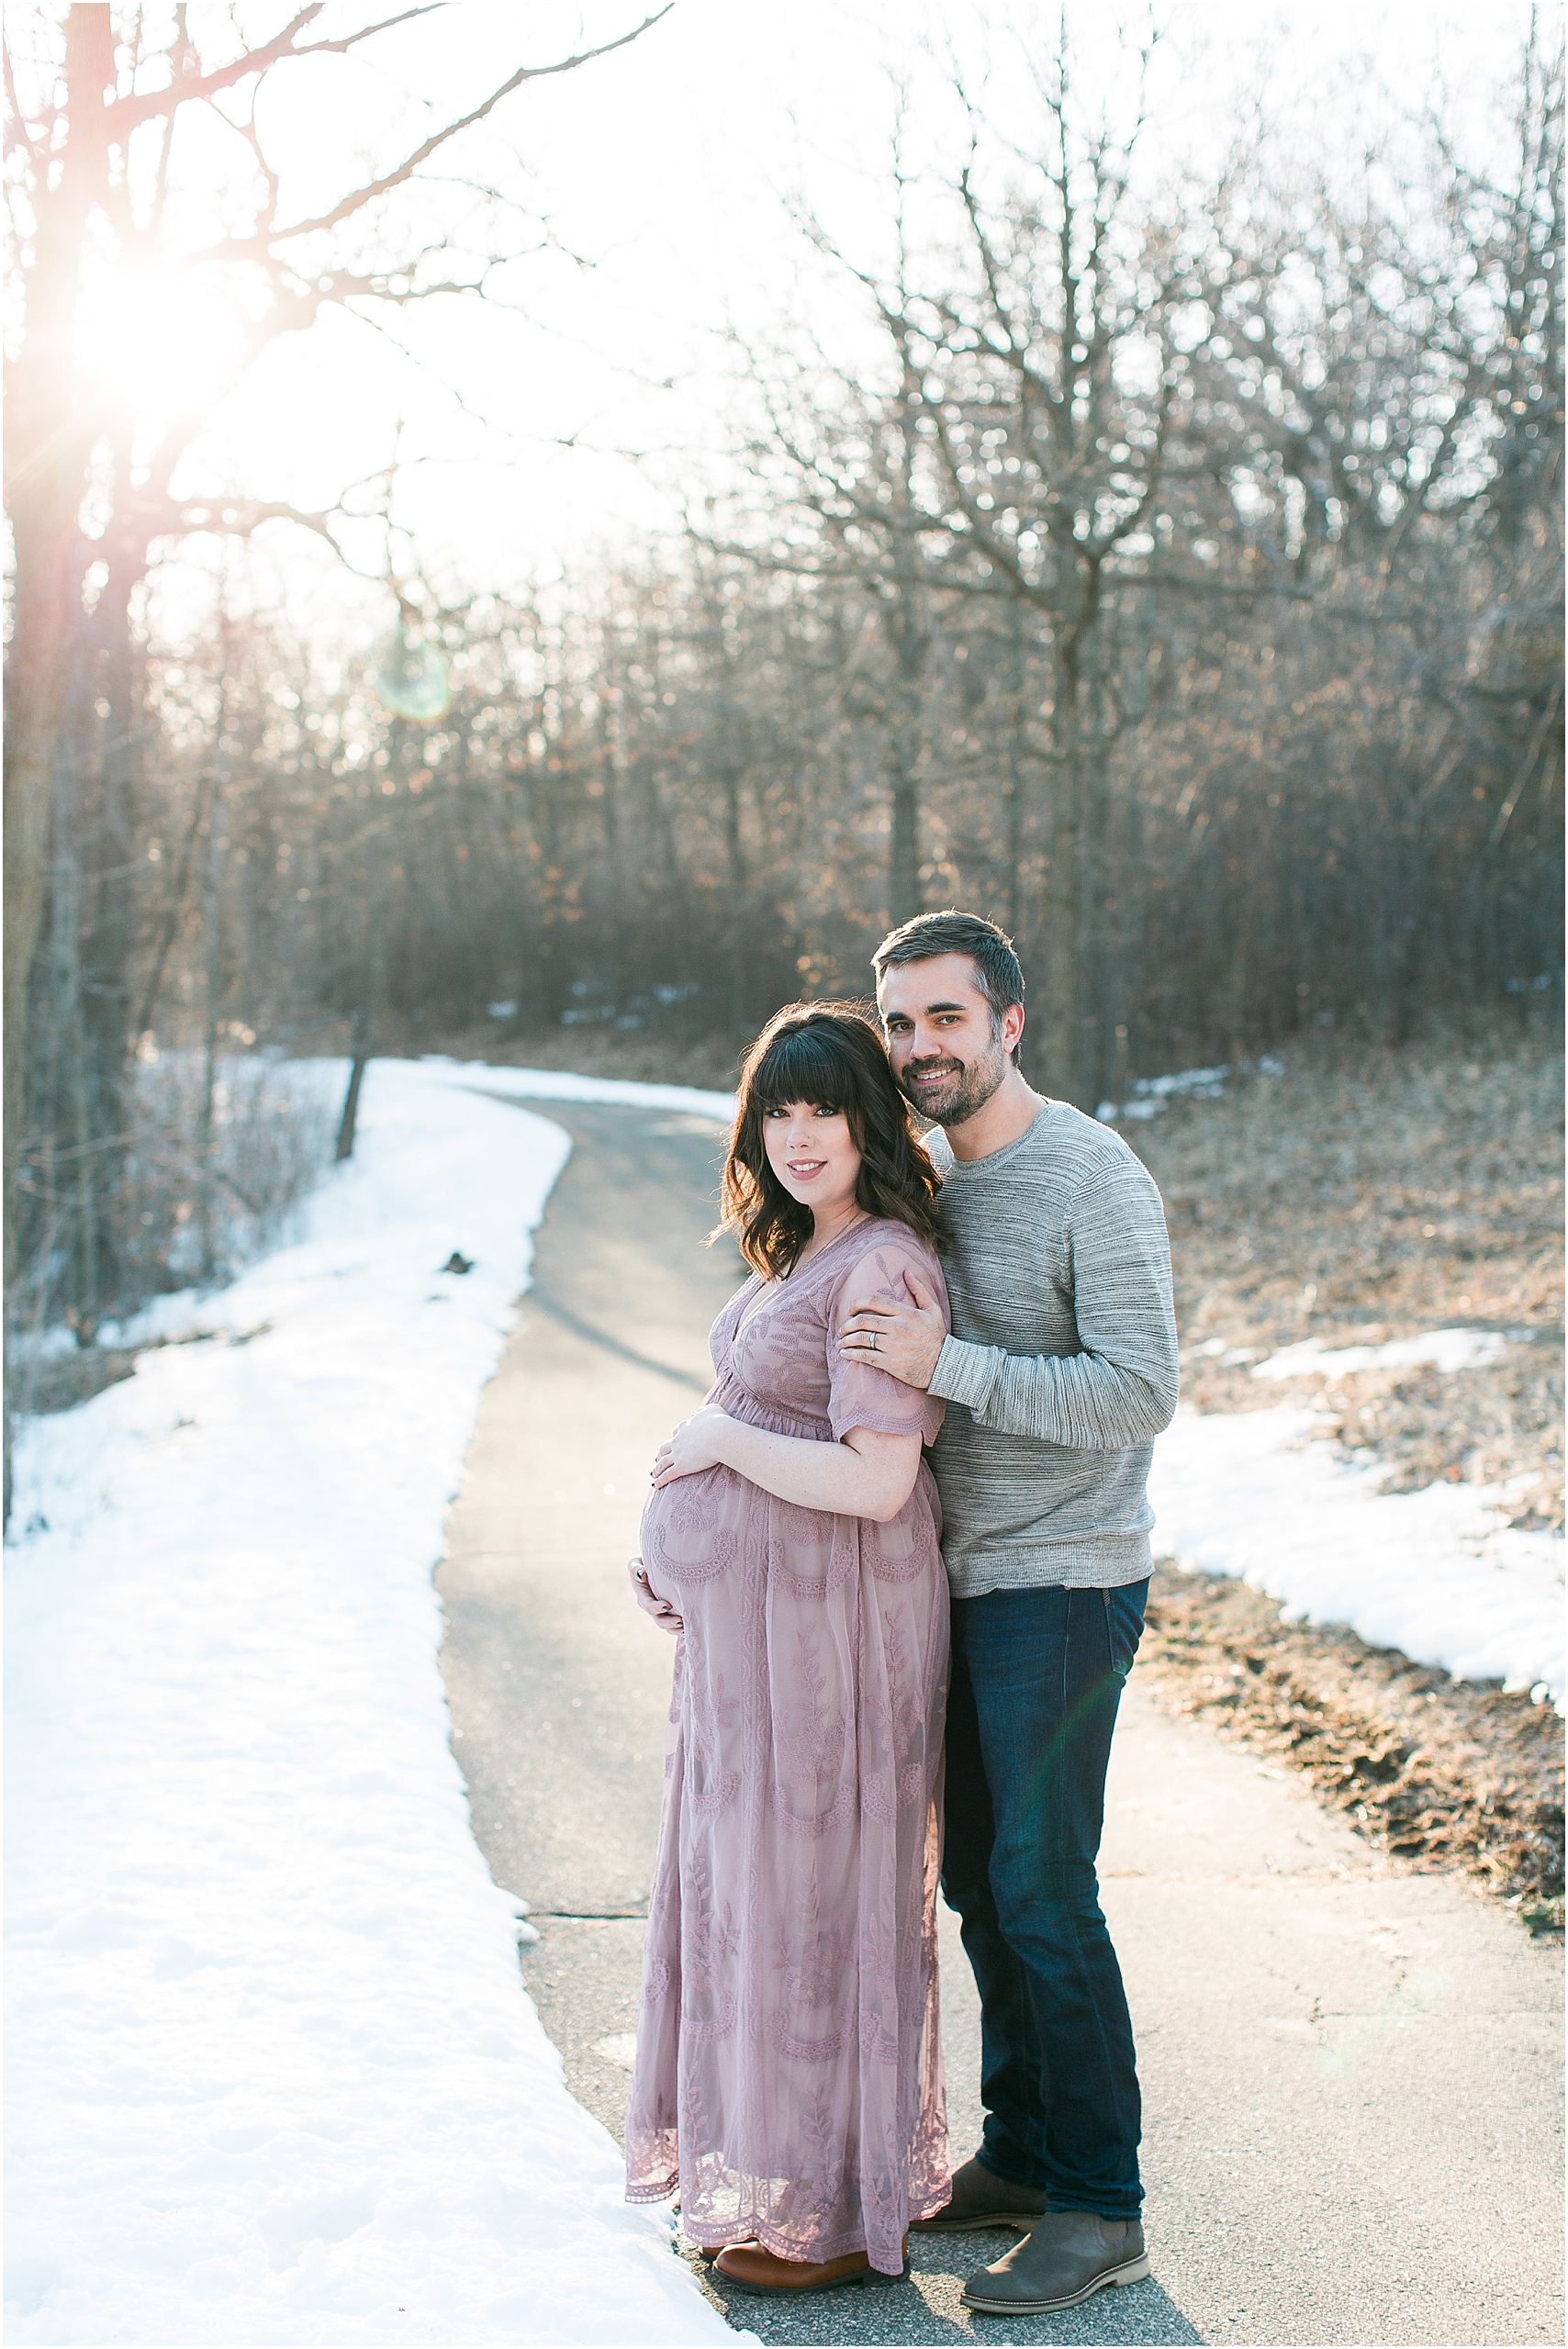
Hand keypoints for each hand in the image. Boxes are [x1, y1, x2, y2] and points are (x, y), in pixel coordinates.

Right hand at [628, 1554, 682, 1635]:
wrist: (658, 1564)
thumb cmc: (647, 1561)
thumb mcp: (637, 1562)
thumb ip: (635, 1567)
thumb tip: (641, 1575)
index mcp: (643, 1596)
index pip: (648, 1605)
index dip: (656, 1607)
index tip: (667, 1605)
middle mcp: (652, 1607)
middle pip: (659, 1620)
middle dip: (669, 1622)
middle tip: (681, 1620)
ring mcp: (662, 1612)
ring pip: (668, 1626)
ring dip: (676, 1629)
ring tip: (687, 1629)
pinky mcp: (672, 1613)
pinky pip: (676, 1625)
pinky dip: (682, 1629)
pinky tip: (692, 1628)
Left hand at [651, 1405, 732, 1488]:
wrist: (719, 1436)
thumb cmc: (719, 1422)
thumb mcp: (712, 1410)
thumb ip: (705, 1411)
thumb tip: (701, 1412)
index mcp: (686, 1427)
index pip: (678, 1431)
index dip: (676, 1435)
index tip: (675, 1438)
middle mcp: (678, 1440)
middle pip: (665, 1447)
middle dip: (661, 1452)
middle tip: (658, 1457)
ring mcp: (678, 1454)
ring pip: (663, 1462)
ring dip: (657, 1468)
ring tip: (654, 1473)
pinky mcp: (680, 1466)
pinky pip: (667, 1475)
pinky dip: (660, 1480)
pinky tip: (656, 1485)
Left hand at [838, 1268, 945, 1391]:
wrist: (945, 1365)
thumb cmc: (938, 1337)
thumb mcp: (933, 1310)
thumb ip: (920, 1290)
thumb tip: (907, 1272)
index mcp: (906, 1313)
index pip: (874, 1301)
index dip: (857, 1303)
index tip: (850, 1309)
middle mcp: (898, 1327)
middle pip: (863, 1320)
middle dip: (847, 1324)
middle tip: (841, 1328)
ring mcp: (893, 1346)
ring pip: (861, 1338)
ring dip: (846, 1339)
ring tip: (840, 1342)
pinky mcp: (891, 1363)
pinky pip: (866, 1356)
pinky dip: (852, 1354)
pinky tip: (845, 1353)